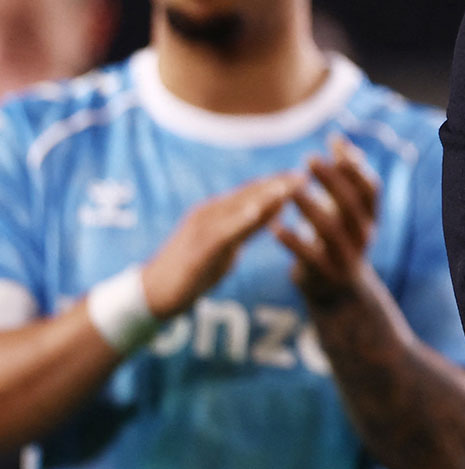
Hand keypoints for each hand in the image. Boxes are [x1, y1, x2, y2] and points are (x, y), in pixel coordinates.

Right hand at [142, 172, 303, 317]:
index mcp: (217, 212)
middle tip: (306, 175)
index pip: (253, 192)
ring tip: (288, 187)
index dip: (278, 183)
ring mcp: (201, 229)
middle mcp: (209, 213)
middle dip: (278, 185)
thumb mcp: (227, 245)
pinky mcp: (197, 248)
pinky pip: (222, 231)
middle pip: (249, 195)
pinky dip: (240, 220)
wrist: (154, 294)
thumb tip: (276, 211)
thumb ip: (249, 227)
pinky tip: (257, 211)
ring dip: (264, 196)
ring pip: (237, 208)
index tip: (306, 174)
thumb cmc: (193, 269)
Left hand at [273, 134, 382, 305]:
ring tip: (291, 189)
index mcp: (371, 217)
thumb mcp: (346, 209)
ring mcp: (347, 257)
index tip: (333, 144)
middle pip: (352, 205)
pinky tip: (274, 226)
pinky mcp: (325, 275)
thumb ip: (344, 177)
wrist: (339, 292)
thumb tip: (338, 140)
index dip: (355, 166)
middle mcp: (364, 236)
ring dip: (311, 208)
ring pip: (331, 230)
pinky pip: (309, 257)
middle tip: (309, 159)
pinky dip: (293, 241)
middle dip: (332, 181)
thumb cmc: (339, 238)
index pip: (370, 188)